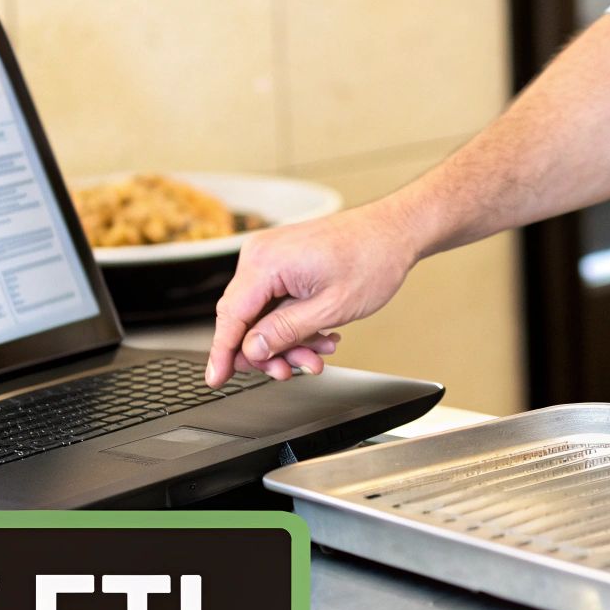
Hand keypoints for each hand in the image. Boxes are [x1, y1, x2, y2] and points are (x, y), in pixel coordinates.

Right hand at [204, 203, 420, 386]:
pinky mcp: (282, 261)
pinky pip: (275, 301)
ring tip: (320, 352)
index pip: (231, 316)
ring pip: (263, 315)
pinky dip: (294, 323)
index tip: (215, 379)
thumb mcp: (329, 308)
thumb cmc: (371, 259)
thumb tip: (251, 350)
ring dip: (288, 340)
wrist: (394, 231)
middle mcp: (261, 255)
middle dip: (270, 351)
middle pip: (245, 319)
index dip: (222, 353)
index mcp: (266, 262)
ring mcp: (270, 256)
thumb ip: (285, 331)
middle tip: (293, 369)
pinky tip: (320, 334)